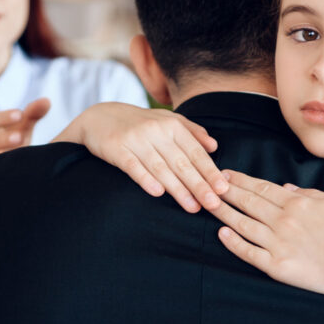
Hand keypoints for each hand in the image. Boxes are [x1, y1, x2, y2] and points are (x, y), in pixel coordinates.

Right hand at [0, 98, 51, 161]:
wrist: (7, 165)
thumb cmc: (14, 140)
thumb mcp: (22, 126)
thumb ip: (33, 113)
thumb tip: (47, 101)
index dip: (3, 117)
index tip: (20, 115)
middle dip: (2, 139)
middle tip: (20, 137)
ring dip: (0, 158)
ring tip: (18, 156)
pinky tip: (12, 174)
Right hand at [52, 102, 225, 212]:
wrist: (100, 116)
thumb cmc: (139, 123)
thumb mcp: (166, 120)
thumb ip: (192, 131)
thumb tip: (214, 146)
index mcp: (171, 125)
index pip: (195, 152)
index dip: (210, 172)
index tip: (223, 190)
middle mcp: (155, 131)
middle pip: (181, 162)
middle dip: (199, 185)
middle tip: (214, 204)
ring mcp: (135, 140)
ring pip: (161, 168)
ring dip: (178, 189)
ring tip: (192, 207)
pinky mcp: (117, 149)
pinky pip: (133, 167)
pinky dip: (146, 179)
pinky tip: (158, 193)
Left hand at [210, 171, 323, 295]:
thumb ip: (311, 193)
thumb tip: (287, 188)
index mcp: (298, 203)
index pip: (261, 188)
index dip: (240, 180)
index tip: (225, 175)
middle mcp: (283, 220)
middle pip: (247, 202)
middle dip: (226, 191)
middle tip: (208, 183)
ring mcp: (278, 244)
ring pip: (242, 225)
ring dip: (223, 213)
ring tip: (208, 204)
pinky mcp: (277, 266)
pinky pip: (249, 253)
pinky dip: (232, 243)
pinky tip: (221, 234)